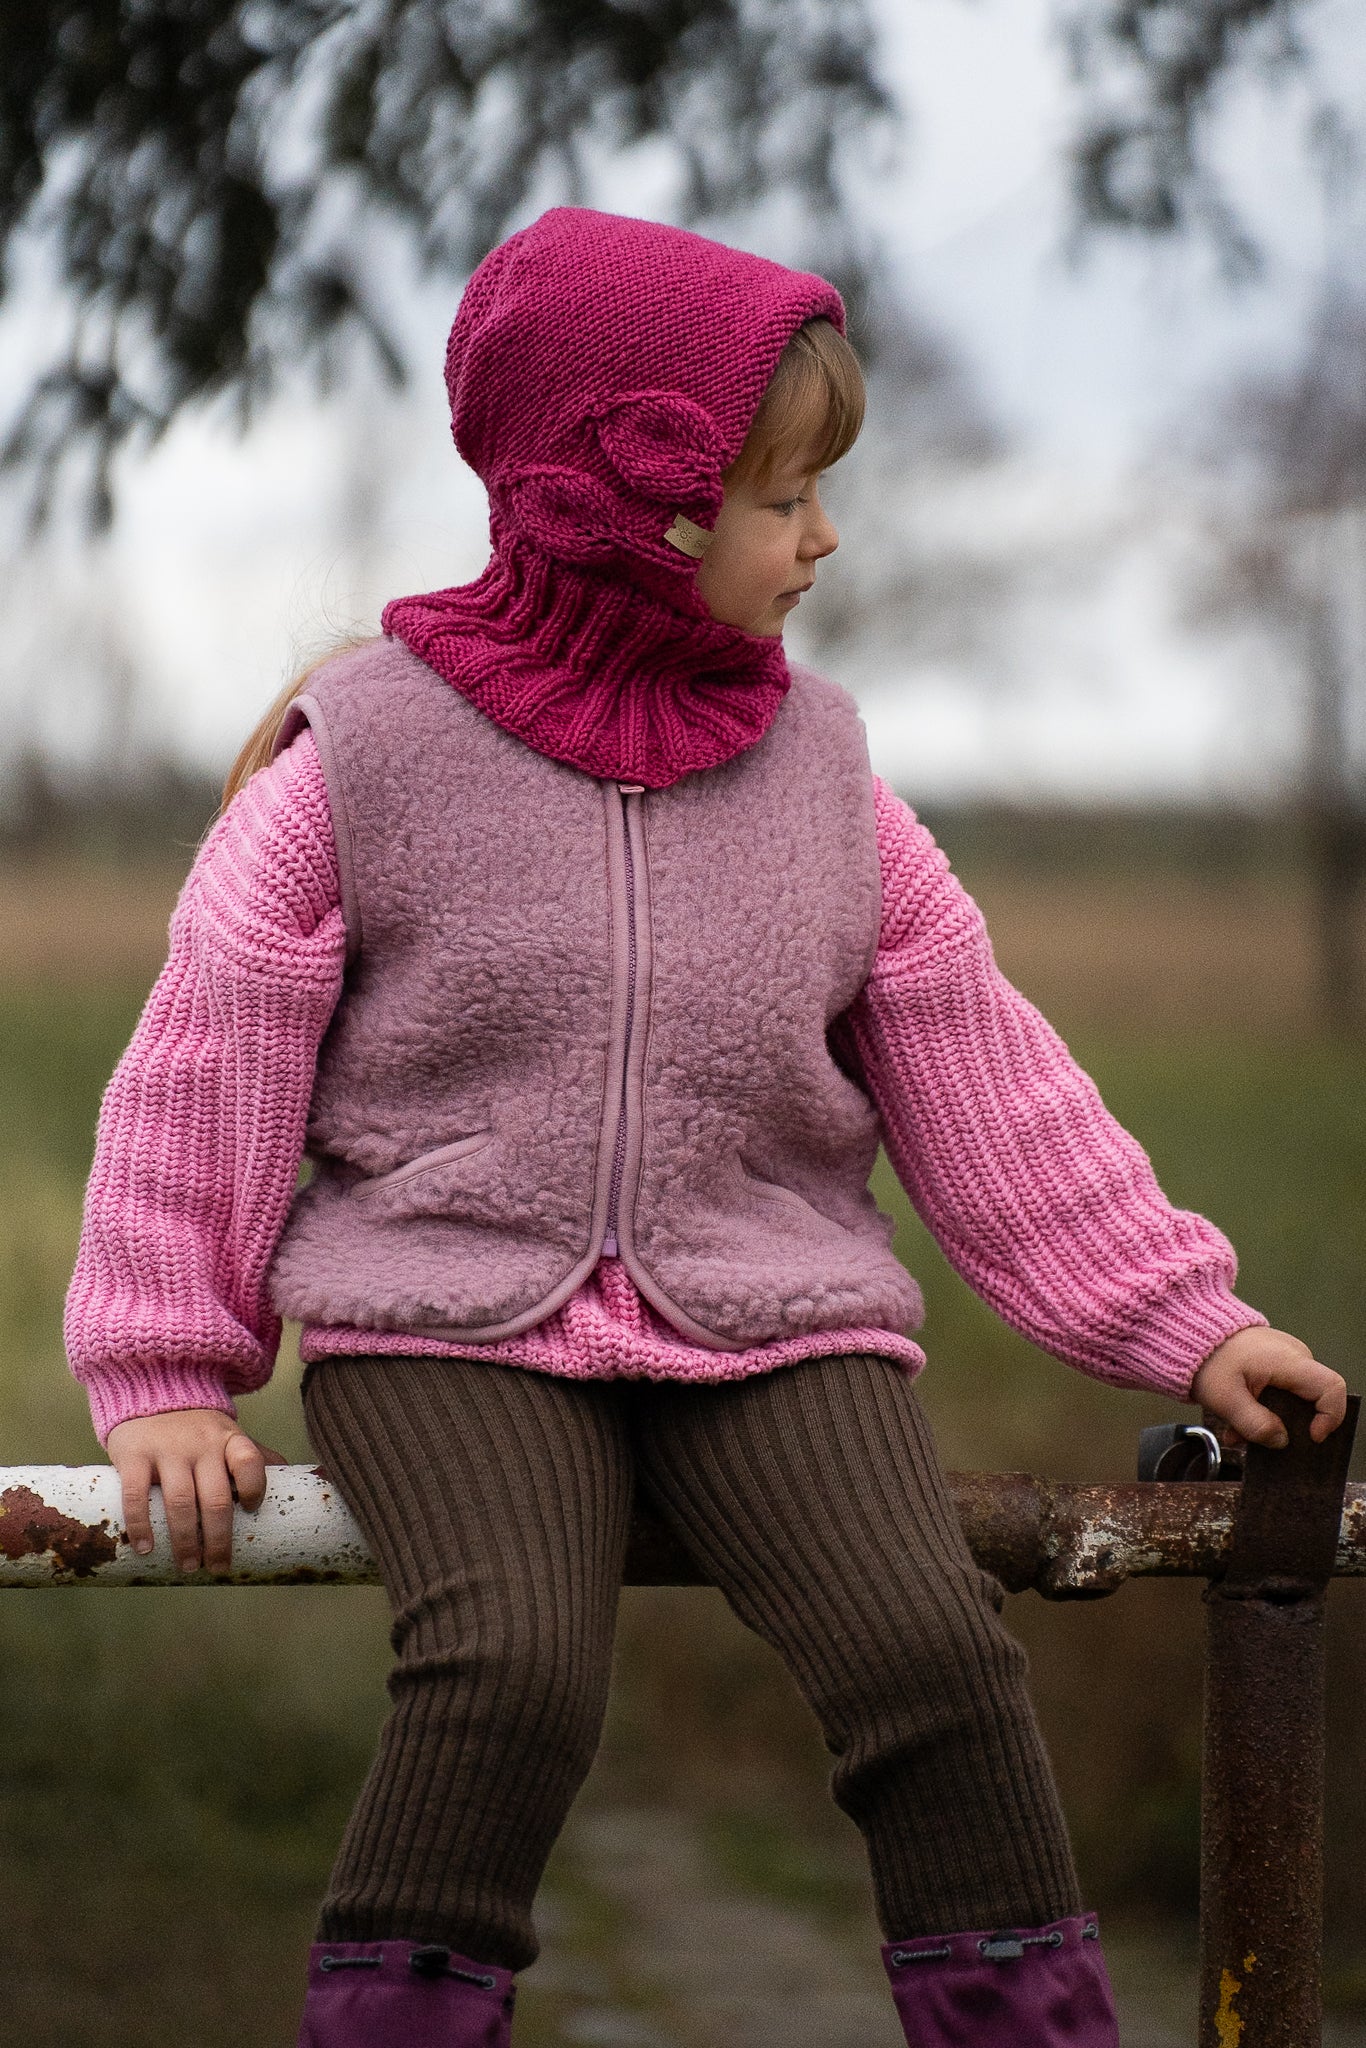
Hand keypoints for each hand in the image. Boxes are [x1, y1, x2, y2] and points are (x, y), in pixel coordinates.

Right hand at [106, 1408, 288, 1574]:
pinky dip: (141, 1526)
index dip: (255, 1489)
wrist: (149, 1391)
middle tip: (218, 1566)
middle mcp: (201, 1444)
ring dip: (185, 1541)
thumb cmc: (196, 1427)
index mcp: (229, 1439)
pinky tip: (146, 1548)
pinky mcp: (134, 1454)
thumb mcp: (227, 1435)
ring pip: (180, 1502)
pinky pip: (137, 1496)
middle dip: (220, 1539)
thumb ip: (252, 1455)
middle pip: (217, 1498)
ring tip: (189, 1566)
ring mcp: (167, 1449)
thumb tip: (292, 1478)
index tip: (250, 1512)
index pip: (251, 1463)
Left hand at [1189, 1327, 1347, 1450]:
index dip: (1330, 1416)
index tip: (1310, 1437)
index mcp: (1289, 1361)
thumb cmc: (1208, 1360)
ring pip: (1292, 1399)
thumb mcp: (1226, 1399)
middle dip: (1289, 1426)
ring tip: (1237, 1433)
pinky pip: (1279, 1391)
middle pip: (1312, 1399)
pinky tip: (1236, 1422)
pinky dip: (1261, 1409)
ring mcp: (1285, 1358)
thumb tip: (1281, 1441)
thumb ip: (1255, 1424)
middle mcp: (1295, 1356)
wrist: (1190, 1333)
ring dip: (1268, 1421)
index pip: (1332, 1388)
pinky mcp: (1274, 1363)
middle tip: (1259, 1440)